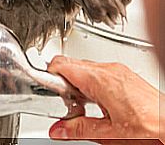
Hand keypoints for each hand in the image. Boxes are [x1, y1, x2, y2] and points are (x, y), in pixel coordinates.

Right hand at [47, 56, 161, 143]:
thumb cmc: (152, 129)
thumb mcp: (108, 134)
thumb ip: (78, 129)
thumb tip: (57, 129)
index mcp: (99, 79)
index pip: (61, 64)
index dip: (48, 76)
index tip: (45, 90)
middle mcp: (109, 70)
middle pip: (71, 65)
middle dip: (62, 83)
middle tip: (65, 104)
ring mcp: (119, 71)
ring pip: (85, 68)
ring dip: (77, 84)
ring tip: (83, 107)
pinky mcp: (126, 75)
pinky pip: (99, 72)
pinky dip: (91, 84)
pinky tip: (98, 104)